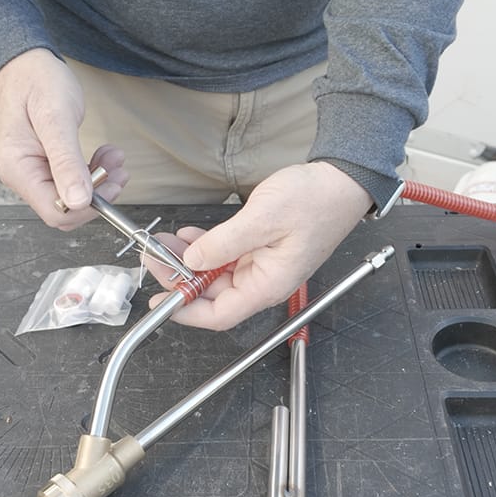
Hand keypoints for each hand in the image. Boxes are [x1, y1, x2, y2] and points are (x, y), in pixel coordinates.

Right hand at [0, 48, 127, 229]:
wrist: (24, 62)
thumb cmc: (35, 81)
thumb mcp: (56, 118)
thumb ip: (66, 162)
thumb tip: (77, 201)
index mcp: (18, 169)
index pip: (55, 212)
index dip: (87, 206)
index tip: (110, 183)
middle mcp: (21, 176)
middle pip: (64, 208)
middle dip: (97, 193)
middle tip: (118, 168)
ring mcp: (31, 171)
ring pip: (71, 195)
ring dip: (98, 180)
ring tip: (114, 157)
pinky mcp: (43, 164)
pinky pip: (70, 180)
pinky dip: (91, 171)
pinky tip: (104, 155)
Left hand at [145, 162, 371, 329]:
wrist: (341, 181)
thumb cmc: (316, 201)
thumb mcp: (264, 219)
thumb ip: (224, 242)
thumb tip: (192, 261)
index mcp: (268, 285)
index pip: (219, 314)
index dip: (185, 311)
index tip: (160, 301)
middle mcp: (263, 280)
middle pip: (211, 294)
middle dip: (179, 278)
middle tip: (154, 257)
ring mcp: (260, 265)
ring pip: (214, 273)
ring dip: (188, 260)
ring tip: (164, 243)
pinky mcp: (259, 249)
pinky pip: (224, 256)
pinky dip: (204, 247)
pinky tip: (188, 236)